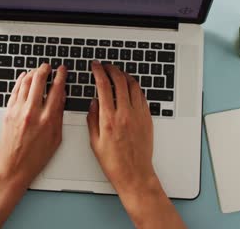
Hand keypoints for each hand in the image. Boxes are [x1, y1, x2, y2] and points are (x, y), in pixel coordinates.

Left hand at [0, 64, 67, 228]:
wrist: (15, 166)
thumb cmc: (36, 156)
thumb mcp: (56, 137)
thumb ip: (59, 115)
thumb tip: (61, 98)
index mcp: (48, 119)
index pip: (56, 90)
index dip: (60, 76)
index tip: (62, 70)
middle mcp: (32, 112)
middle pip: (39, 81)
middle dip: (45, 69)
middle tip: (48, 66)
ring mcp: (18, 111)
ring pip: (25, 83)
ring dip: (32, 73)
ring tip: (37, 70)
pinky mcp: (8, 112)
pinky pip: (15, 91)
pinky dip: (20, 81)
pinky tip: (24, 77)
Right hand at [87, 61, 154, 192]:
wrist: (134, 173)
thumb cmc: (114, 162)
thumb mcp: (94, 142)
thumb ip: (92, 119)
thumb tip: (93, 102)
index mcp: (108, 119)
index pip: (103, 86)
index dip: (98, 71)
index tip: (95, 66)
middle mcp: (125, 114)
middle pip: (120, 81)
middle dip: (111, 69)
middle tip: (106, 66)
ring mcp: (138, 115)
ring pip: (133, 85)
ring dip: (125, 75)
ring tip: (118, 73)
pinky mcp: (147, 118)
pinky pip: (142, 96)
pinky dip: (135, 87)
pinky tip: (130, 87)